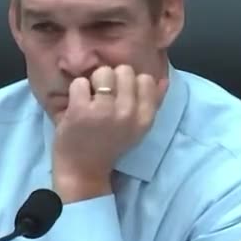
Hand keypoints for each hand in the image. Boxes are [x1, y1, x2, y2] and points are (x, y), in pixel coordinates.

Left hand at [52, 64, 167, 201]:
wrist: (83, 171)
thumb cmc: (110, 146)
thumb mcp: (137, 128)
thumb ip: (153, 103)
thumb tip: (164, 80)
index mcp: (145, 118)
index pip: (146, 79)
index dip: (130, 83)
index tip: (120, 98)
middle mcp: (128, 113)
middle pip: (124, 70)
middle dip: (112, 80)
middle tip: (103, 99)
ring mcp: (104, 111)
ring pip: (103, 72)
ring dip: (94, 83)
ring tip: (91, 101)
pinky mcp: (81, 111)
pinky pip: (80, 82)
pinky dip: (76, 91)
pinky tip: (77, 106)